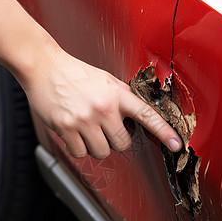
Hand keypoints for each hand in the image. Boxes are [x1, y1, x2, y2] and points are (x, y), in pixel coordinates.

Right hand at [18, 50, 182, 158]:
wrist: (44, 66)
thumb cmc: (76, 74)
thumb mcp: (106, 80)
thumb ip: (123, 98)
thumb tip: (137, 120)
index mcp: (117, 94)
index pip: (147, 115)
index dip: (164, 132)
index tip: (177, 145)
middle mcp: (103, 107)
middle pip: (122, 144)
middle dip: (116, 140)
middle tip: (104, 128)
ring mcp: (84, 119)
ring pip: (101, 152)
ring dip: (96, 145)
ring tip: (87, 128)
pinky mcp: (66, 128)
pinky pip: (80, 153)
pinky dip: (79, 147)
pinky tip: (74, 132)